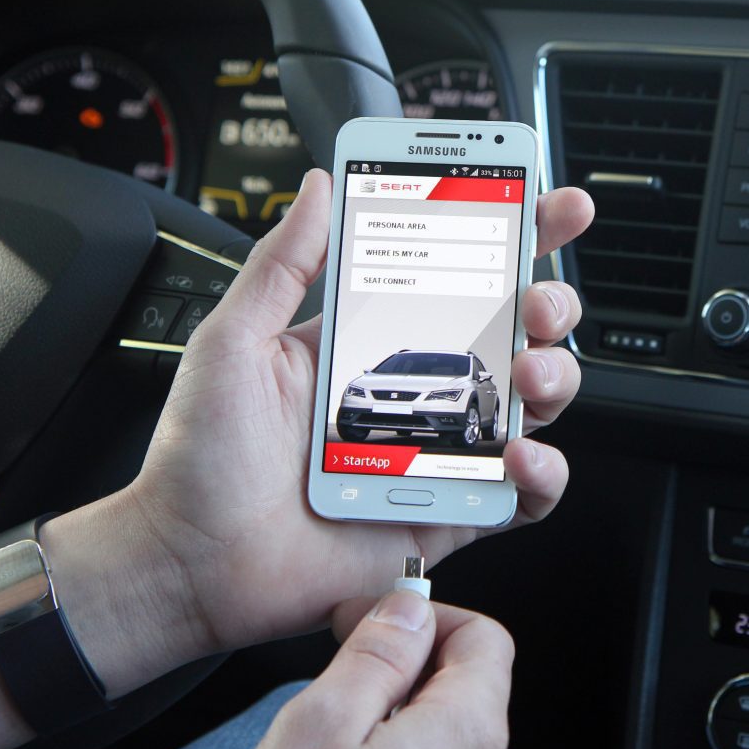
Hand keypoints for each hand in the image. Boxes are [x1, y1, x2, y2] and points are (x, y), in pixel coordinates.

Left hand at [127, 168, 592, 657]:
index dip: (513, 235)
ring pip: (534, 405)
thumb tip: (317, 186)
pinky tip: (520, 452)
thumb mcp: (235, 341)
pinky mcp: (450, 513)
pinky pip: (524, 494)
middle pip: (514, 333)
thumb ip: (282, 263)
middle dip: (549, 302)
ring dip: (554, 376)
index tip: (548, 202)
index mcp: (370, 342)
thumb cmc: (202, 458)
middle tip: (538, 299)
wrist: (194, 562)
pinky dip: (544, 471)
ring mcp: (439, 452)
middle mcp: (415, 393)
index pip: (455, 275)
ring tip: (529, 372)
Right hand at [218, 590, 520, 748]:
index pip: (485, 640)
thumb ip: (377, 654)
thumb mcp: (319, 725)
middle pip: (467, 696)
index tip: (372, 622)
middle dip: (404, 679)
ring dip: (395, 734)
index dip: (427, 617)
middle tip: (335, 693)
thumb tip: (410, 607)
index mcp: (469, 738)